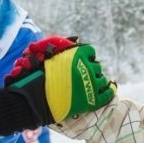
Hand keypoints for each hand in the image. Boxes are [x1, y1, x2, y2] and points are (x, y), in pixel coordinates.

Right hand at [0, 36, 116, 134]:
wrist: (34, 100)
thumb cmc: (37, 78)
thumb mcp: (49, 58)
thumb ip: (62, 51)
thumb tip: (74, 42)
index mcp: (76, 54)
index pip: (90, 51)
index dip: (87, 56)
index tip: (84, 60)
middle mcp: (86, 67)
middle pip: (96, 66)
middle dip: (91, 69)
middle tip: (84, 75)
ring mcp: (90, 84)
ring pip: (102, 79)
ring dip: (97, 80)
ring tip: (92, 84)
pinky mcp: (92, 100)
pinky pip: (107, 94)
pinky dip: (109, 90)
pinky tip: (109, 89)